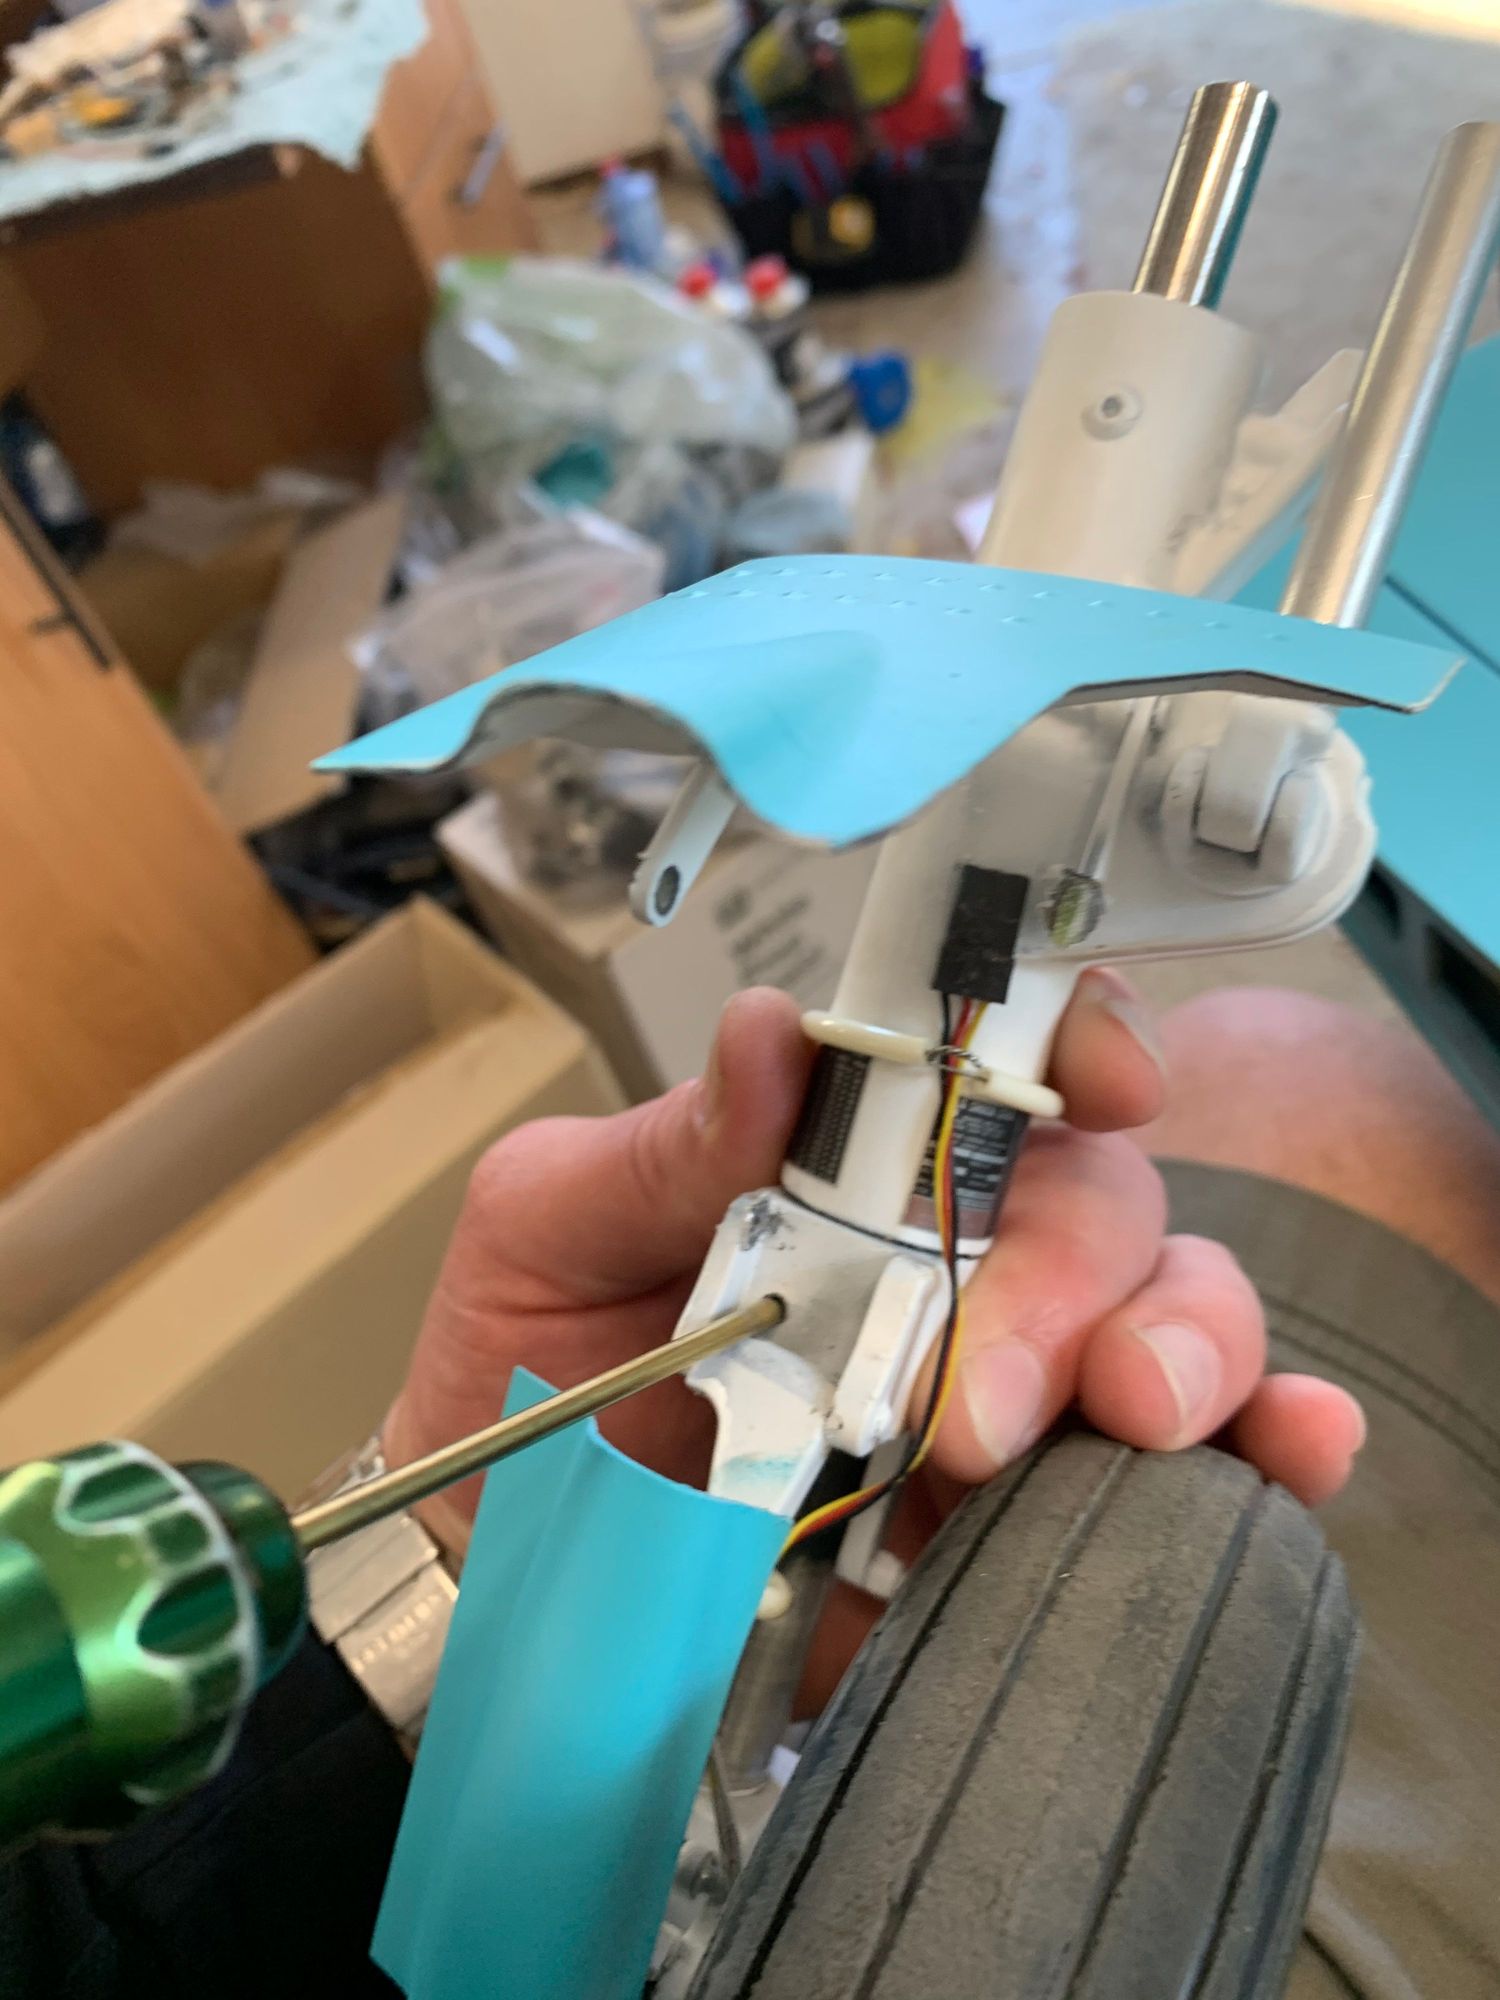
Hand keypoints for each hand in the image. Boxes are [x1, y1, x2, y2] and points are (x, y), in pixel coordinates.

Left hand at [385, 978, 1364, 1577]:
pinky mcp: (1016, 1522)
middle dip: (1074, 1271)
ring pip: (1170, 1316)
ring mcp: (1000, 1383)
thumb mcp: (549, 1226)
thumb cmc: (521, 1369)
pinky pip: (1179, 1475)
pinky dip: (1262, 1451)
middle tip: (976, 1391)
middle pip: (1099, 1201)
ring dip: (1181, 1348)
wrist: (495, 1568)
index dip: (1075, 1043)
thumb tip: (772, 1034)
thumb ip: (666, 1141)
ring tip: (1121, 1419)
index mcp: (848, 1159)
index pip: (1001, 1064)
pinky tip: (1283, 1452)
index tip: (1097, 1081)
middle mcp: (950, 1252)